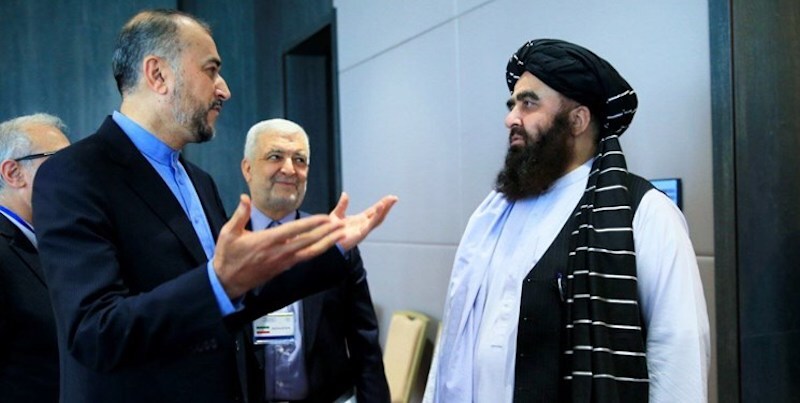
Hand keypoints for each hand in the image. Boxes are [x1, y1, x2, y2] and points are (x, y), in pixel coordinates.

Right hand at [213, 194, 344, 297]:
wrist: (227, 282)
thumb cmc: (228, 256)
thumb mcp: (228, 233)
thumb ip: (240, 214)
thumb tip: (245, 197)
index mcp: (267, 241)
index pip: (294, 230)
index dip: (312, 223)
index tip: (325, 217)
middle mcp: (279, 252)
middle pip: (308, 241)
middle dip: (326, 233)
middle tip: (341, 225)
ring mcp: (283, 262)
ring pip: (310, 252)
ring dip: (327, 243)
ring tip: (341, 235)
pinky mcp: (284, 268)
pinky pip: (304, 258)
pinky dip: (317, 251)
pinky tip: (326, 246)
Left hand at [329, 192, 397, 250]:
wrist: (327, 243)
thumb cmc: (331, 233)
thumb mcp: (336, 215)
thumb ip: (342, 205)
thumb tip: (345, 194)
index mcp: (360, 220)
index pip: (374, 211)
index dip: (382, 204)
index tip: (389, 197)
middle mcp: (364, 225)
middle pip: (379, 214)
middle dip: (387, 206)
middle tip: (394, 198)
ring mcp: (364, 230)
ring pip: (377, 219)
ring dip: (384, 210)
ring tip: (390, 201)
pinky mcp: (361, 233)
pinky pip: (371, 223)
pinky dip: (376, 215)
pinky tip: (380, 208)